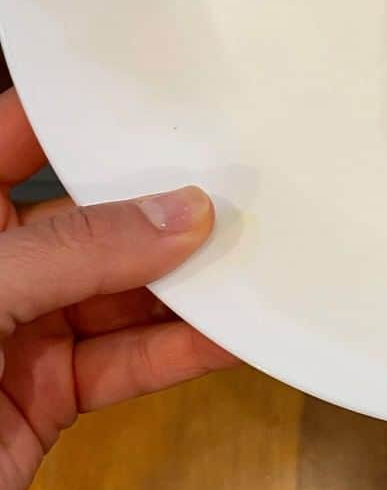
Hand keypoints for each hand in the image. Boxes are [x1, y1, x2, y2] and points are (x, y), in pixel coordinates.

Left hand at [0, 88, 235, 489]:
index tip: (170, 92)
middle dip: (160, 202)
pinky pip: (128, 361)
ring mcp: (19, 332)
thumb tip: (184, 213)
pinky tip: (236, 333)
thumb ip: (75, 252)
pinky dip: (184, 350)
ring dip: (188, 281)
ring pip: (121, 292)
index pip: (19, 138)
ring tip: (259, 253)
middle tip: (241, 177)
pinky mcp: (47, 397)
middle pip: (89, 218)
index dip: (88, 115)